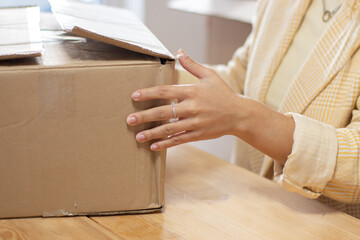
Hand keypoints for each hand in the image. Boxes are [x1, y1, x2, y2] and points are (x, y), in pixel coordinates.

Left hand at [126, 49, 246, 150]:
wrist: (239, 115)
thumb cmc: (223, 94)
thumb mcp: (210, 76)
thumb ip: (193, 65)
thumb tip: (179, 52)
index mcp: (192, 92)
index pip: (165, 92)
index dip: (148, 93)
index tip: (134, 96)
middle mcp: (191, 108)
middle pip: (163, 112)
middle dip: (144, 116)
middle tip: (129, 119)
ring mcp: (194, 123)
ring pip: (169, 129)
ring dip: (152, 133)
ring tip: (137, 136)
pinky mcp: (197, 135)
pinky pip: (179, 140)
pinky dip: (166, 144)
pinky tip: (153, 146)